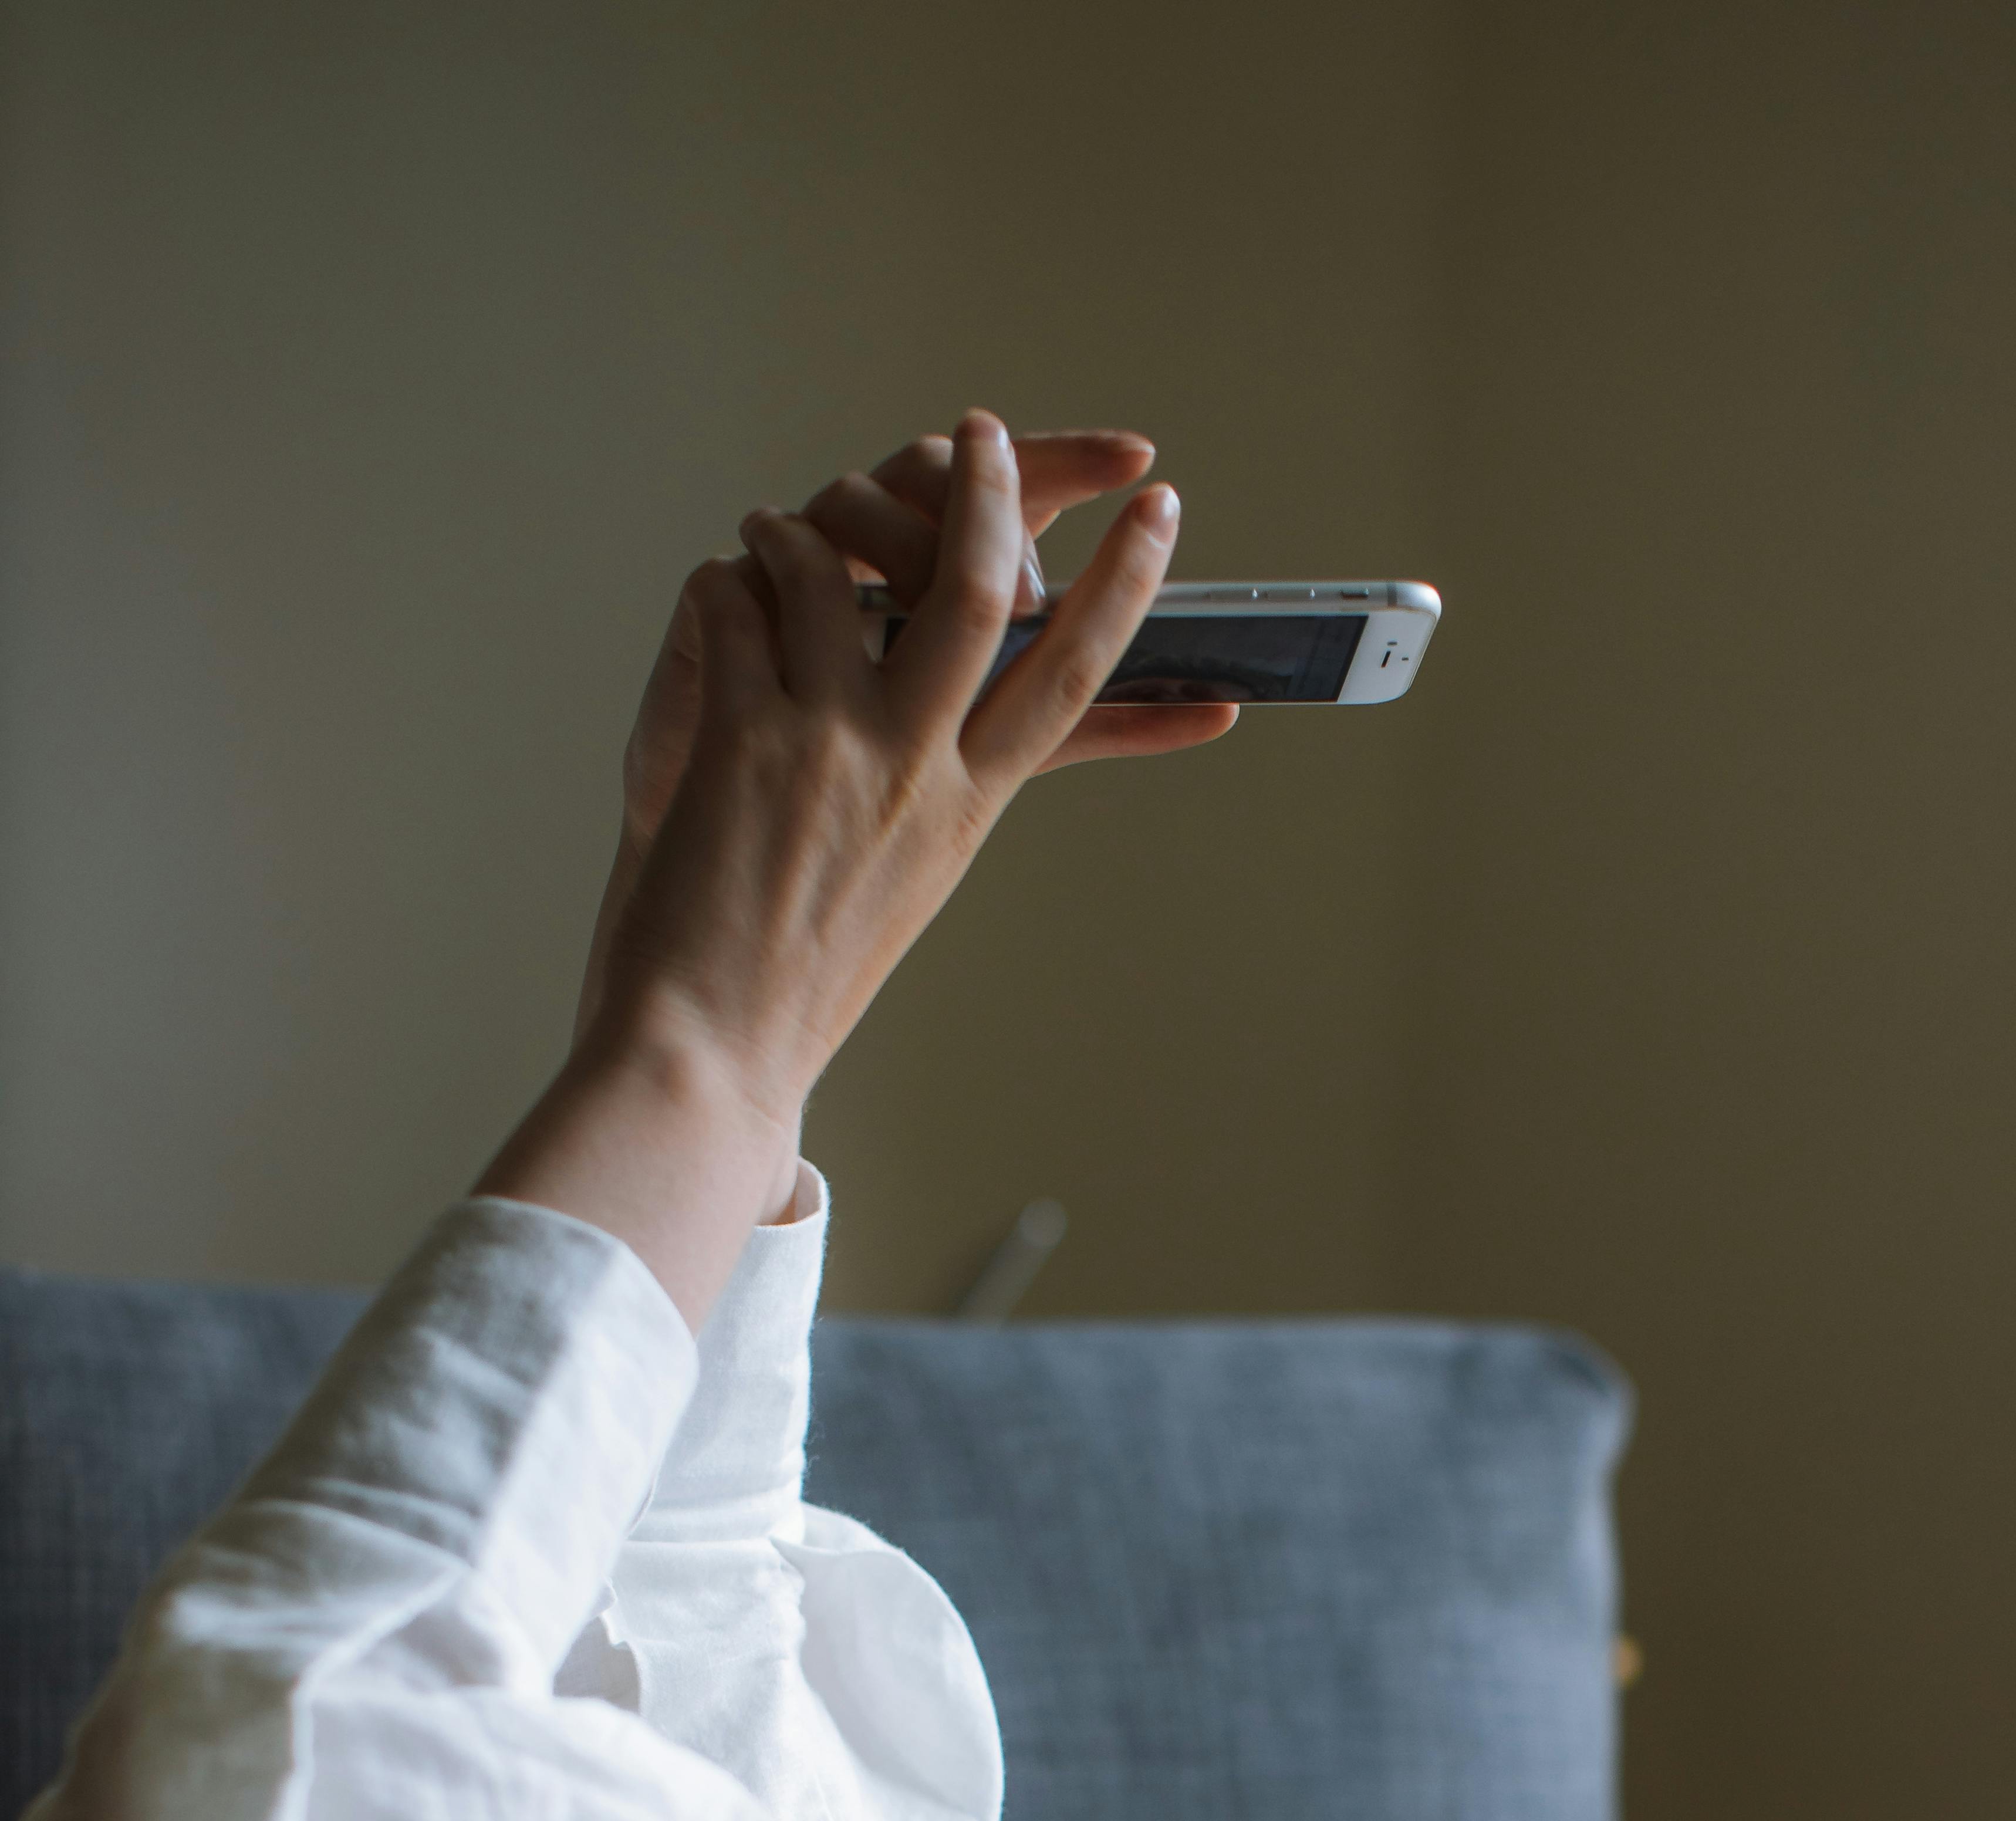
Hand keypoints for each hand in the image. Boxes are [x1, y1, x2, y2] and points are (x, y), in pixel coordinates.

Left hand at [489, 411, 1219, 1324]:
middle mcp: (913, 770)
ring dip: (804, 531)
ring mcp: (829, 749)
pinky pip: (737, 606)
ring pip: (836, 575)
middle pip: (980, 592)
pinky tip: (717, 594)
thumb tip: (956, 735)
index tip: (1161, 515)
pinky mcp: (740, 739)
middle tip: (983, 431)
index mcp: (967, 809)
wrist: (711, 1052)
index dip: (1126, 586)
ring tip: (779, 531)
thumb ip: (932, 793)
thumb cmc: (796, 985)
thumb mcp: (903, 884)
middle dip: (992, 493)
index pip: (1074, 676)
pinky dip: (726, 582)